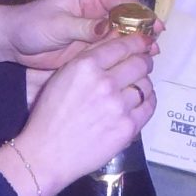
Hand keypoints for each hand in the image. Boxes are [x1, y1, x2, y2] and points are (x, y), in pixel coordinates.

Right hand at [0, 33, 155, 195]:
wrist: (46, 153)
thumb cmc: (48, 116)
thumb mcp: (60, 78)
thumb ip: (87, 60)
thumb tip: (114, 44)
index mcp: (85, 66)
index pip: (122, 45)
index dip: (137, 42)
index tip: (143, 42)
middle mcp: (105, 83)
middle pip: (140, 63)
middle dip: (144, 61)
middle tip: (142, 65)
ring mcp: (119, 106)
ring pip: (146, 85)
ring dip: (144, 83)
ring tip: (136, 87)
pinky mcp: (128, 127)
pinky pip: (149, 106)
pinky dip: (147, 101)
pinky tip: (140, 102)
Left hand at [16, 0, 148, 69]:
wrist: (14, 41)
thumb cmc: (32, 25)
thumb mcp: (58, 25)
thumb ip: (84, 27)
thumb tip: (108, 27)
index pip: (123, 2)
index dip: (141, 14)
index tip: (154, 26)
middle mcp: (98, 10)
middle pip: (128, 19)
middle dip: (143, 31)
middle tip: (155, 45)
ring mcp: (97, 29)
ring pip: (124, 35)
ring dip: (137, 44)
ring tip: (150, 56)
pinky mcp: (92, 46)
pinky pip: (113, 49)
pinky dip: (125, 55)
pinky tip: (136, 63)